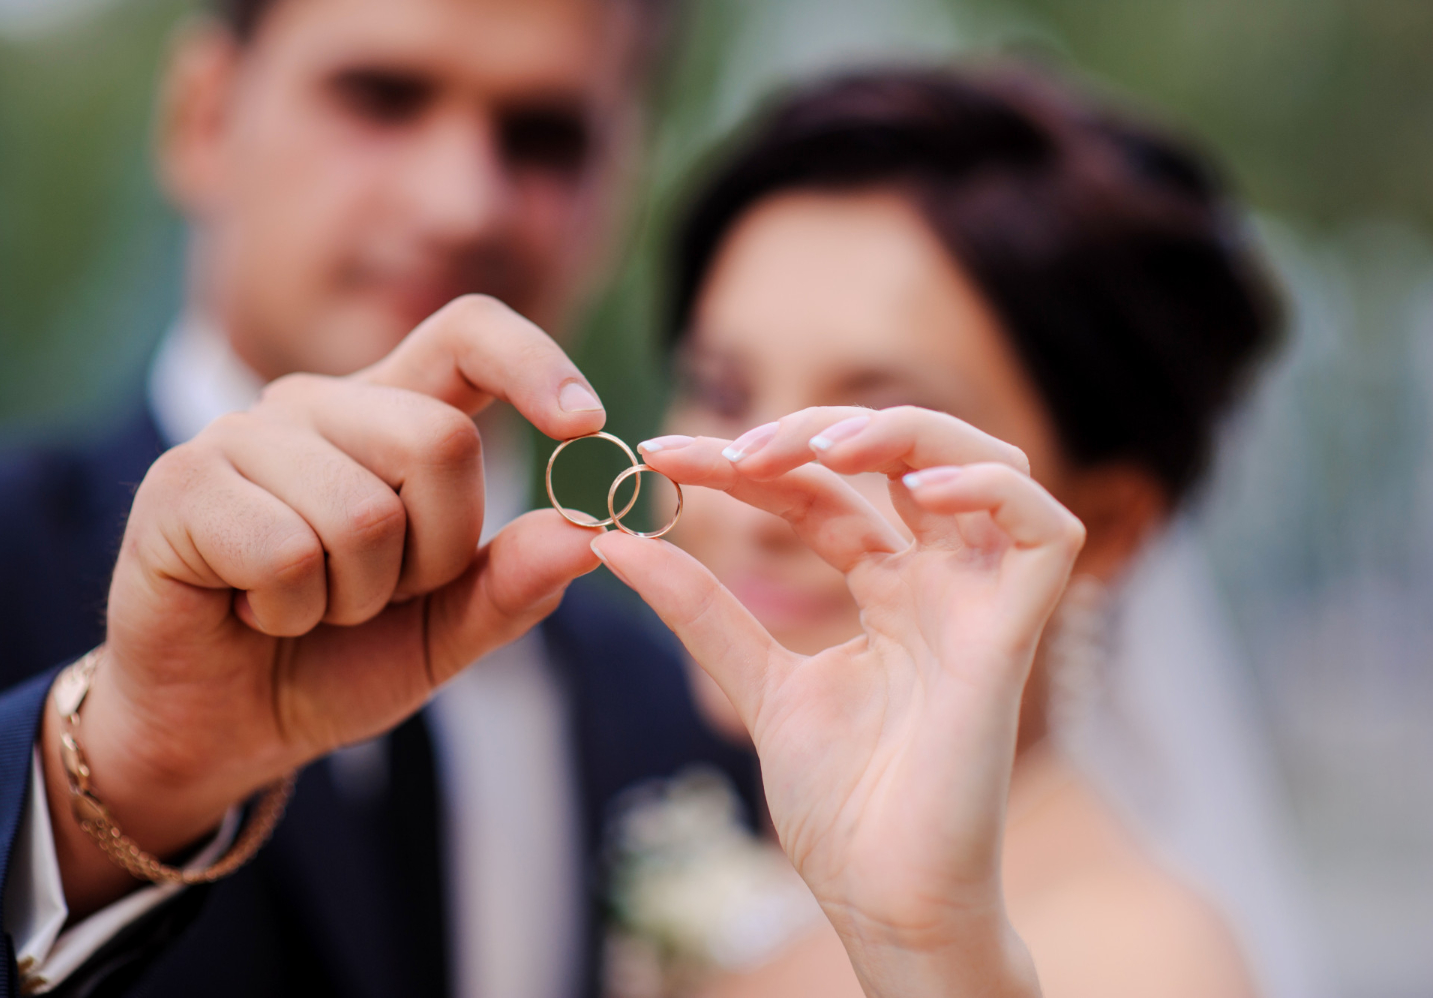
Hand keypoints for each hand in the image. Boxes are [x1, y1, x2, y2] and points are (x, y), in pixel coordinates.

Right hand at [44, 296, 606, 914]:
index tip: (587, 423)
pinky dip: (291, 612)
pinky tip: (255, 612)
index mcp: (391, 416)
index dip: (534, 361)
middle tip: (379, 596)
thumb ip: (512, 583)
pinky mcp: (180, 484)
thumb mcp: (444, 633)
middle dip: (437, 554)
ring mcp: (241, 435)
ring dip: (355, 597)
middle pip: (441, 440)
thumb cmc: (332, 662)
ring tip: (308, 607)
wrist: (219, 727)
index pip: (468, 333)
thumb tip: (590, 533)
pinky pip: (288, 553)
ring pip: (365, 511)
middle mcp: (318, 405)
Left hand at [593, 406, 1084, 997]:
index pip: (824, 491)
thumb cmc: (841, 809)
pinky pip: (1045, 532)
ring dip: (905, 435)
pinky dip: (989, 489)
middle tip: (735, 450)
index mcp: (890, 592)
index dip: (750, 462)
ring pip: (988, 465)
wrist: (883, 902)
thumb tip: (613, 542)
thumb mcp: (754, 685)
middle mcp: (942, 585)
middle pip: (905, 457)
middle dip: (820, 432)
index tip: (663, 455)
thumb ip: (700, 611)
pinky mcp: (1015, 638)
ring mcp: (982, 606)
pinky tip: (913, 488)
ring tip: (819, 449)